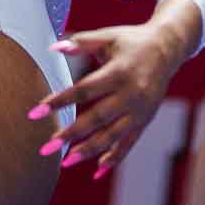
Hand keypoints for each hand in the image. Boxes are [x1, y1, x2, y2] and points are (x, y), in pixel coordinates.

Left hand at [30, 23, 184, 177]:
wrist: (167, 48)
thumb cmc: (132, 40)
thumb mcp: (108, 35)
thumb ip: (81, 42)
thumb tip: (54, 47)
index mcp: (119, 72)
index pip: (84, 91)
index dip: (60, 101)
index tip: (37, 111)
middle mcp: (131, 94)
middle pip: (96, 118)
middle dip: (70, 134)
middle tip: (47, 147)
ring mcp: (140, 110)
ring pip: (112, 136)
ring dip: (88, 150)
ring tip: (66, 162)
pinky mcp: (145, 120)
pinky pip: (129, 143)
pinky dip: (114, 157)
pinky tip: (97, 169)